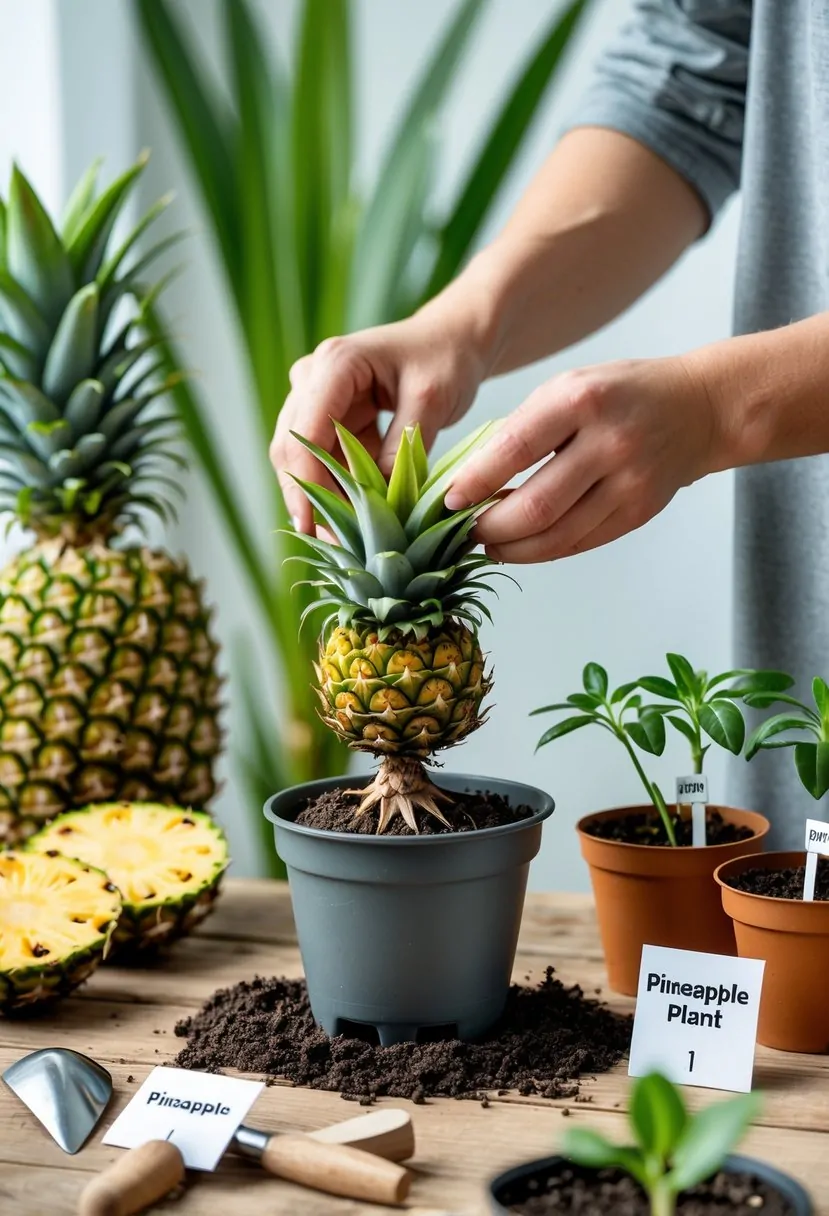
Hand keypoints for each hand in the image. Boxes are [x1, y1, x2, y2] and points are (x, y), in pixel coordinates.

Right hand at [271, 311, 487, 532]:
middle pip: (291, 447)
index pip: (305, 430)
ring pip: (301, 460)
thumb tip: (378, 499)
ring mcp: (316, 398)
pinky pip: (323, 462)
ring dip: (320, 498)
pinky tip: (354, 521)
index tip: (310, 524)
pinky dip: (336, 490)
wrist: (451, 341)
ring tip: (345, 541)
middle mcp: (313, 378)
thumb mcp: (432, 399)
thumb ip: (403, 445)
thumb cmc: (446, 359)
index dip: (303, 481)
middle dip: (306, 497)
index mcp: (335, 364)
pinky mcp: (328, 420)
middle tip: (331, 544)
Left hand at [444, 354, 722, 562]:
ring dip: (513, 548)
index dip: (476, 482)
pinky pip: (581, 543)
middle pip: (535, 506)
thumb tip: (470, 482)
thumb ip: (523, 429)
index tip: (449, 500)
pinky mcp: (640, 511)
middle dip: (490, 528)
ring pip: (557, 536)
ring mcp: (630, 482)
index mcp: (581, 400)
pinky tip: (522, 546)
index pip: (515, 449)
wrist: (698, 408)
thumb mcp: (568, 387)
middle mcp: (609, 442)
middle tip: (465, 531)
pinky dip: (544, 551)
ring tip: (489, 544)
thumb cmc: (619, 394)